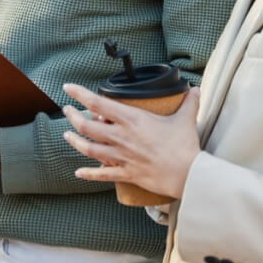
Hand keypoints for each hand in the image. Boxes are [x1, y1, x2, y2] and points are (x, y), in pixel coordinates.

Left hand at [61, 83, 202, 200]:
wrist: (187, 175)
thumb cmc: (184, 147)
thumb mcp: (185, 119)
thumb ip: (189, 102)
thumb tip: (195, 89)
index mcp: (132, 120)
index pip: (99, 103)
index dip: (80, 94)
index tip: (68, 88)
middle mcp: (121, 137)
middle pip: (87, 126)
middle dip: (73, 117)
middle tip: (67, 110)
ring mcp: (121, 156)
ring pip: (89, 148)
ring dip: (75, 141)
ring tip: (67, 135)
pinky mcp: (126, 173)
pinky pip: (102, 174)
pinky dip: (88, 174)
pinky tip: (78, 172)